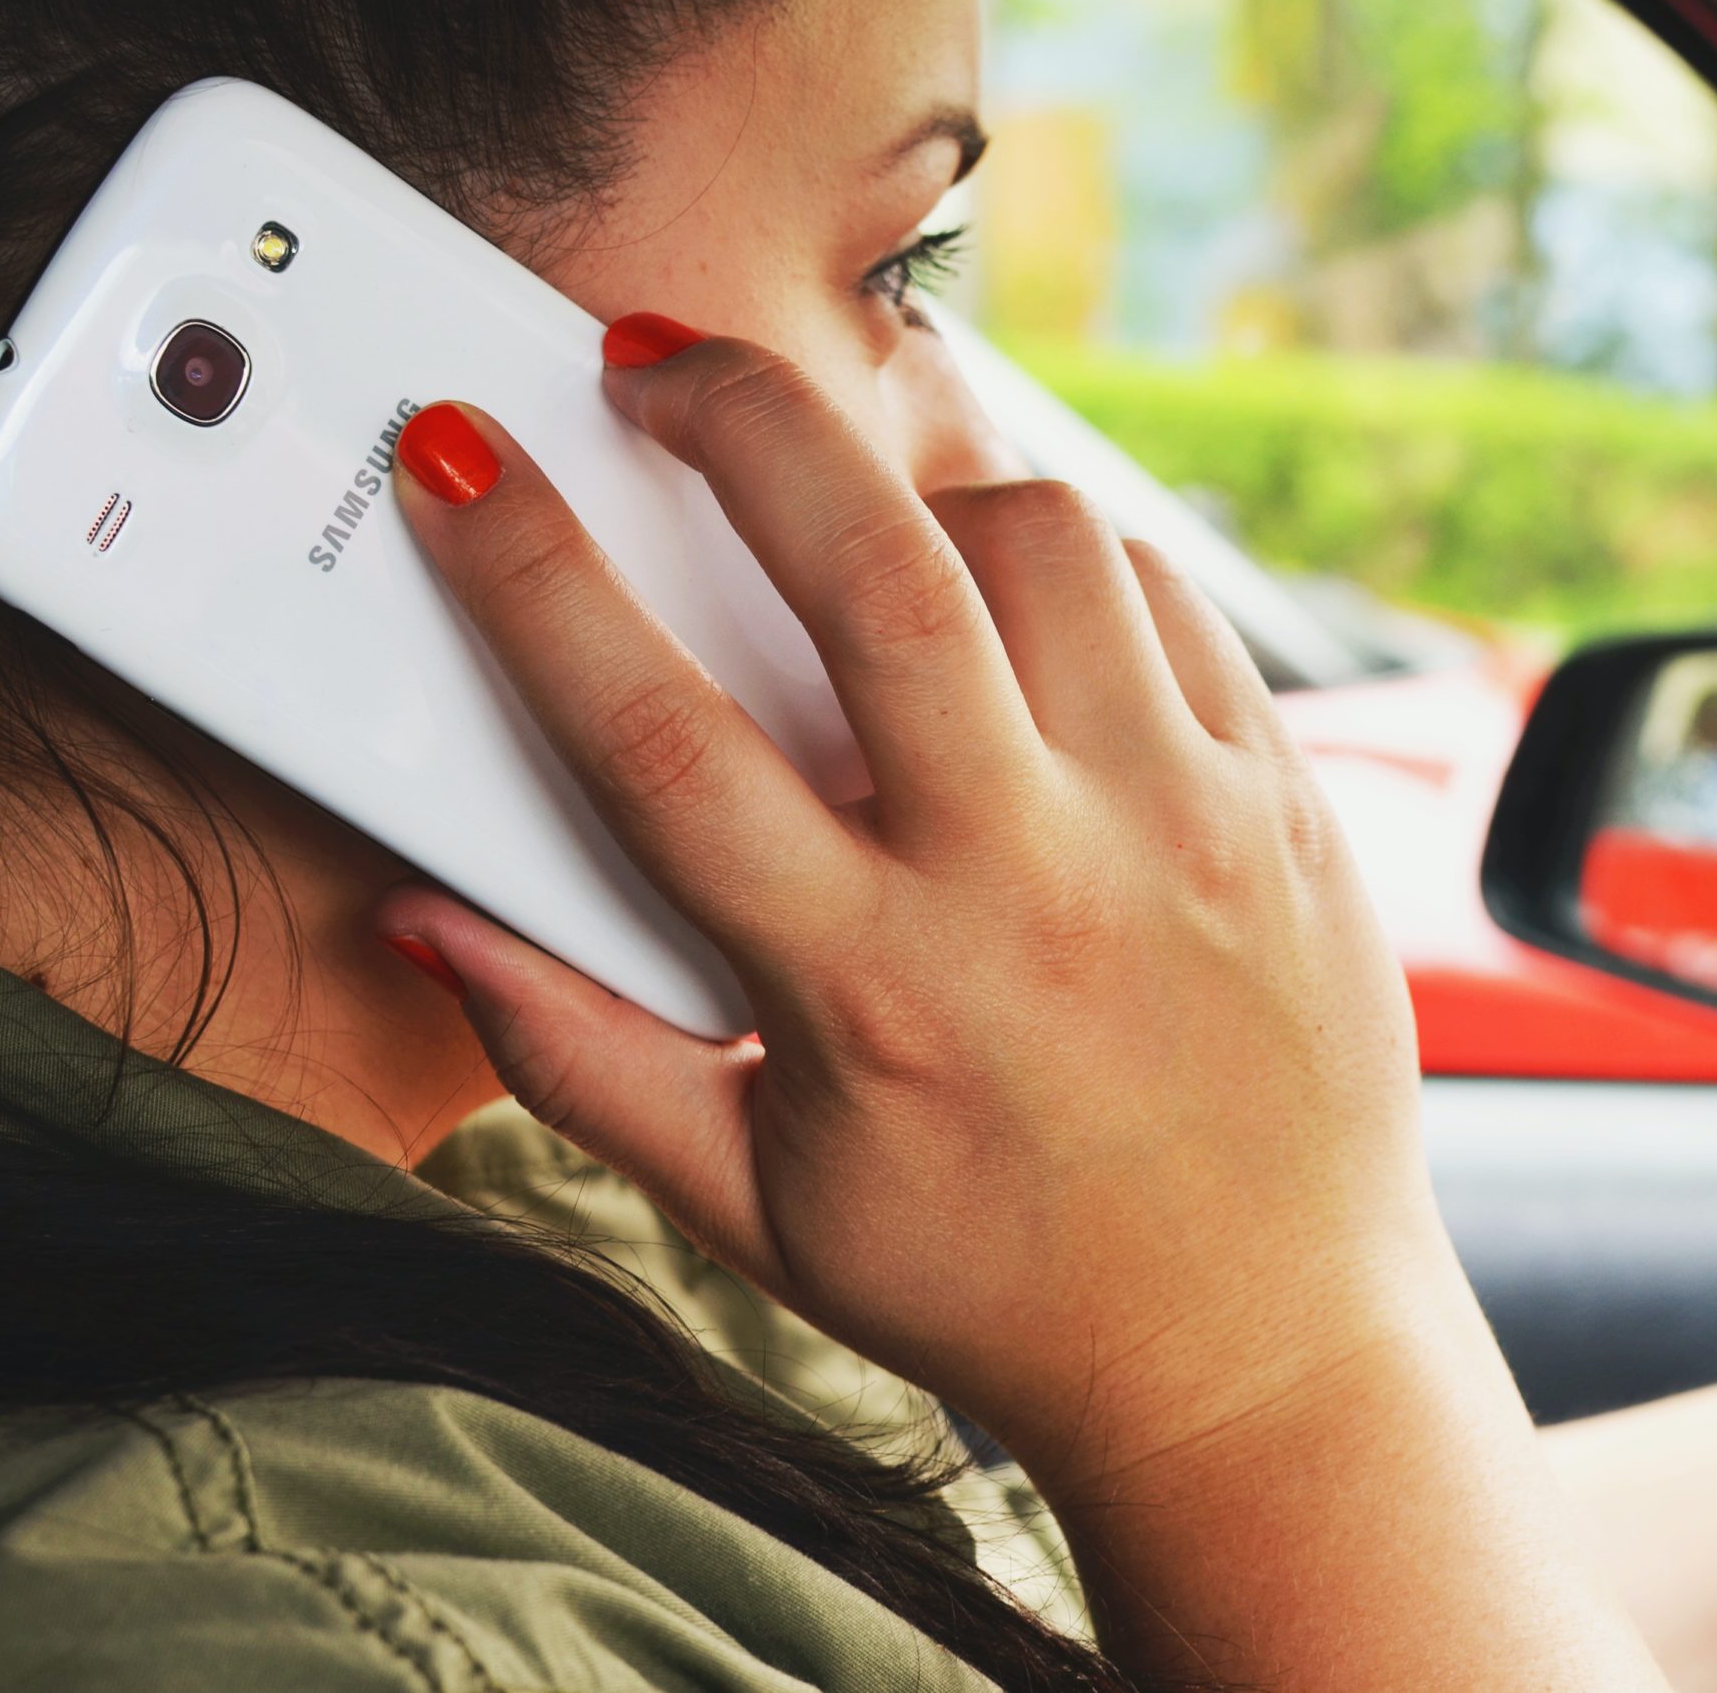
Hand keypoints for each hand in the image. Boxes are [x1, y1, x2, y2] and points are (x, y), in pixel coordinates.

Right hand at [372, 342, 1442, 1493]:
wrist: (1262, 1352)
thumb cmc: (998, 1286)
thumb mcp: (757, 1208)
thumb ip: (582, 1058)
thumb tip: (433, 923)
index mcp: (871, 990)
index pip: (656, 736)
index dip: (528, 571)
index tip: (457, 457)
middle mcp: (1032, 884)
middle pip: (874, 571)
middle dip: (740, 419)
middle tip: (658, 364)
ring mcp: (1178, 827)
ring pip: (1043, 543)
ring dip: (922, 487)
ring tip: (860, 518)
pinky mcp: (1283, 804)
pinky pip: (1168, 598)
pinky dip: (1069, 562)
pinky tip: (1013, 604)